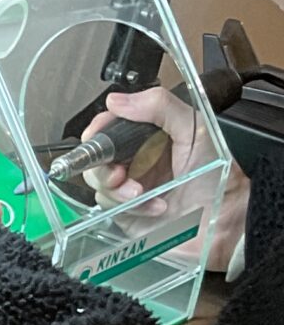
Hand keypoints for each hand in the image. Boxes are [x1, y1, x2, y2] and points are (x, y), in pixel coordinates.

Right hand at [81, 88, 248, 272]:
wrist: (224, 224)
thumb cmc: (219, 180)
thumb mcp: (196, 131)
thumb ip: (161, 107)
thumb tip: (119, 100)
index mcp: (154, 135)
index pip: (114, 123)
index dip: (101, 127)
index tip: (99, 133)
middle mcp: (140, 159)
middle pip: (99, 153)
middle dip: (102, 162)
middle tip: (118, 172)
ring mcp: (131, 186)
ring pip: (99, 180)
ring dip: (116, 188)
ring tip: (140, 193)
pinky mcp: (127, 212)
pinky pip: (108, 206)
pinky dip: (129, 207)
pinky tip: (153, 208)